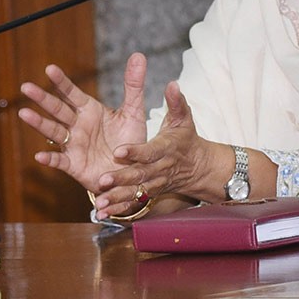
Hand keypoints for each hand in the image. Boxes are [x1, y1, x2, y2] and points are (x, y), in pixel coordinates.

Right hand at [18, 52, 149, 191]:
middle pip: (58, 109)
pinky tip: (39, 156)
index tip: (50, 68)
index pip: (72, 93)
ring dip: (39, 123)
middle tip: (26, 87)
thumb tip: (138, 55)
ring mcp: (74, 145)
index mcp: (90, 111)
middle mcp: (78, 125)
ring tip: (23, 113)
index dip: (61, 82)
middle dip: (42, 99)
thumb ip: (134, 85)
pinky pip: (60, 161)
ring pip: (54, 132)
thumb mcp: (133, 111)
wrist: (132, 170)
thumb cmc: (130, 139)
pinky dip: (50, 159)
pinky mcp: (75, 165)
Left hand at [91, 81, 225, 218]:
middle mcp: (160, 168)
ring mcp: (154, 183)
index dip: (135, 152)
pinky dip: (119, 209)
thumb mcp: (183, 119)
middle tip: (103, 179)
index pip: (150, 151)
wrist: (198, 167)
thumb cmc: (185, 138)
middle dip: (122, 178)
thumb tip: (172, 84)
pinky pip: (134, 203)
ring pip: (135, 192)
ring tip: (100, 203)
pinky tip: (102, 213)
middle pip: (140, 174)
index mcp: (166, 148)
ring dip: (117, 198)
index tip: (119, 151)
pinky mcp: (149, 193)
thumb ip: (176, 102)